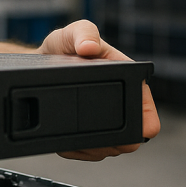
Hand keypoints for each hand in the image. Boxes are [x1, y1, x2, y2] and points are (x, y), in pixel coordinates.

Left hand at [37, 19, 159, 160]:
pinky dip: (77, 151)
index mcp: (126, 79)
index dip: (145, 122)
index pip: (146, 109)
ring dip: (95, 148)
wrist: (39, 61)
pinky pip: (88, 153)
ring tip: (75, 136)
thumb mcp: (71, 33)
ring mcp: (105, 122)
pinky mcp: (87, 134)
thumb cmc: (62, 47)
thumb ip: (83, 33)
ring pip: (111, 150)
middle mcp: (120, 103)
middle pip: (132, 139)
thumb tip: (89, 46)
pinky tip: (67, 141)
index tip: (137, 129)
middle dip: (117, 142)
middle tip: (93, 134)